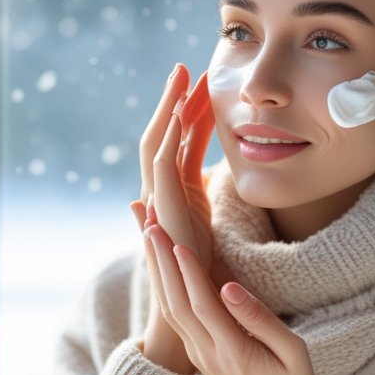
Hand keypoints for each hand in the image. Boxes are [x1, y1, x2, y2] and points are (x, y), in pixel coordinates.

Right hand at [131, 65, 217, 373]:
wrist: (196, 307)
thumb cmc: (210, 271)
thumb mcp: (215, 223)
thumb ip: (211, 191)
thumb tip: (212, 165)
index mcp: (174, 194)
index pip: (177, 142)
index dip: (188, 111)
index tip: (202, 82)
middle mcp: (161, 194)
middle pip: (162, 135)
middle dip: (172, 100)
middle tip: (186, 66)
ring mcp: (158, 202)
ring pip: (158, 143)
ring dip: (170, 109)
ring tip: (184, 78)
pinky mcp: (165, 212)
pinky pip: (162, 167)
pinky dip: (170, 138)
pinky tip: (183, 112)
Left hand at [143, 221, 323, 374]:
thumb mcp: (293, 355)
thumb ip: (261, 320)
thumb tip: (230, 288)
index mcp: (231, 350)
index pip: (202, 304)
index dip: (188, 270)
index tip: (176, 237)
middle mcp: (206, 351)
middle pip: (175, 302)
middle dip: (162, 260)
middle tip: (149, 222)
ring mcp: (199, 353)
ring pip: (170, 307)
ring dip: (157, 269)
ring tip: (148, 232)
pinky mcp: (199, 352)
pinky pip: (175, 314)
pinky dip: (165, 284)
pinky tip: (162, 262)